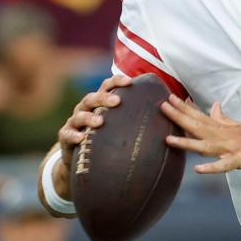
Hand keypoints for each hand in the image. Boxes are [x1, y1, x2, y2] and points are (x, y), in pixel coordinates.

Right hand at [56, 74, 133, 197]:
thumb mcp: (124, 125)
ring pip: (79, 115)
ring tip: (100, 122)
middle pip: (93, 98)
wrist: (83, 158)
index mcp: (101, 103)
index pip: (108, 87)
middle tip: (117, 101)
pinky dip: (73, 135)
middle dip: (104, 98)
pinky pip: (67, 135)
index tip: (130, 81)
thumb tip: (175, 110)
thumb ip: (143, 117)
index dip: (117, 82)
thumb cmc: (109, 137)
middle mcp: (86, 108)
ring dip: (88, 118)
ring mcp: (74, 122)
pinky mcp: (65, 138)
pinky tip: (81, 139)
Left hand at [161, 95, 240, 173]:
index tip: (169, 98)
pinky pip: (225, 165)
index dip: (185, 108)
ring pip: (207, 145)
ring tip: (169, 138)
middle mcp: (226, 135)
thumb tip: (214, 106)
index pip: (201, 116)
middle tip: (163, 105)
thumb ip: (224, 118)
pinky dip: (212, 167)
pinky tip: (198, 169)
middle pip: (199, 126)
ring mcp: (234, 147)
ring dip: (188, 141)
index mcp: (225, 128)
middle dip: (180, 116)